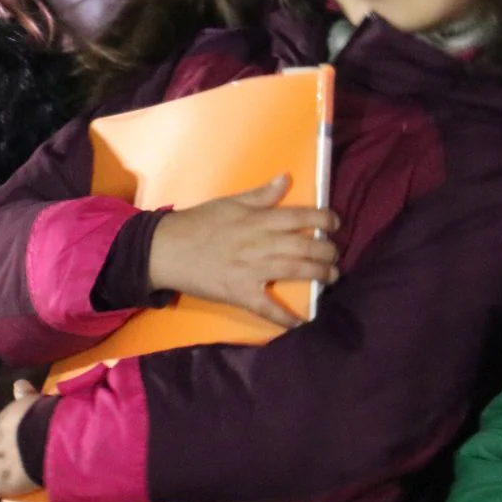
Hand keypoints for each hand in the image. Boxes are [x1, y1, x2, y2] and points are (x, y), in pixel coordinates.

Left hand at [0, 380, 42, 498]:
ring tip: (13, 472)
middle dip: (0, 452)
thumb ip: (26, 395)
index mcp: (5, 420)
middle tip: (17, 456)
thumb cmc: (52, 419)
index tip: (21, 438)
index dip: (10, 436)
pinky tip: (12, 486)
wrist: (56, 442)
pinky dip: (2, 487)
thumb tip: (18, 383)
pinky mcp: (5, 484)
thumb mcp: (40, 402)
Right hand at [147, 175, 339, 325]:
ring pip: (296, 270)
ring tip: (332, 277)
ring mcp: (252, 270)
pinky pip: (268, 307)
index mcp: (259, 219)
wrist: (166, 249)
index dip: (324, 218)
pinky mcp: (241, 293)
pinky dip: (286, 317)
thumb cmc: (198, 223)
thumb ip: (261, 194)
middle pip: (306, 245)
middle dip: (328, 251)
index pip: (301, 216)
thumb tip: (286, 179)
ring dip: (320, 275)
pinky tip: (302, 323)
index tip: (335, 223)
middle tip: (335, 254)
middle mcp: (261, 243)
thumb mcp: (230, 202)